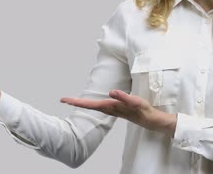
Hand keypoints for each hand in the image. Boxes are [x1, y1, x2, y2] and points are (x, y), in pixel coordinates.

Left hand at [60, 90, 176, 136]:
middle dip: (75, 102)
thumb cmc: (142, 111)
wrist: (150, 119)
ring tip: (72, 100)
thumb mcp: (135, 102)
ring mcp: (111, 109)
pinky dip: (91, 103)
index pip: (90, 104)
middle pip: (88, 105)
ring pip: (93, 106)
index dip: (77, 102)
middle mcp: (108, 108)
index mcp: (110, 106)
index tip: (65, 100)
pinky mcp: (114, 108)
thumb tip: (111, 92)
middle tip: (62, 99)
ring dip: (82, 103)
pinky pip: (99, 105)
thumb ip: (123, 97)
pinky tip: (89, 103)